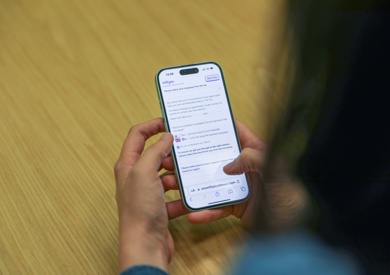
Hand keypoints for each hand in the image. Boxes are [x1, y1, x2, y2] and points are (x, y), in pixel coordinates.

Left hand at [114, 118, 173, 271]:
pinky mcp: (160, 206)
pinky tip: (191, 193)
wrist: (145, 244)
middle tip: (185, 149)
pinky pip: (174, 194)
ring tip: (188, 174)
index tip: (170, 123)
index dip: (152, 125)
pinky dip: (182, 193)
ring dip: (178, 174)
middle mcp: (136, 177)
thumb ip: (154, 151)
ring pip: (166, 174)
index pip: (137, 135)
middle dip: (170, 152)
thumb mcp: (144, 172)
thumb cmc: (139, 209)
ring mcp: (148, 192)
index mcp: (128, 165)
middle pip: (154, 154)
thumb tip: (165, 137)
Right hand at [163, 120, 307, 230]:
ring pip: (209, 182)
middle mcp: (243, 167)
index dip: (221, 124)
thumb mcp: (275, 170)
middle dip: (193, 157)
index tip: (200, 120)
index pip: (237, 133)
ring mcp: (236, 185)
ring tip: (171, 183)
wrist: (291, 223)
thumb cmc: (288, 193)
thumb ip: (254, 159)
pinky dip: (205, 212)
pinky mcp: (234, 205)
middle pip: (214, 158)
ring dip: (190, 184)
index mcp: (255, 153)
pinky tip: (193, 214)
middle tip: (172, 156)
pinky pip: (216, 207)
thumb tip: (229, 165)